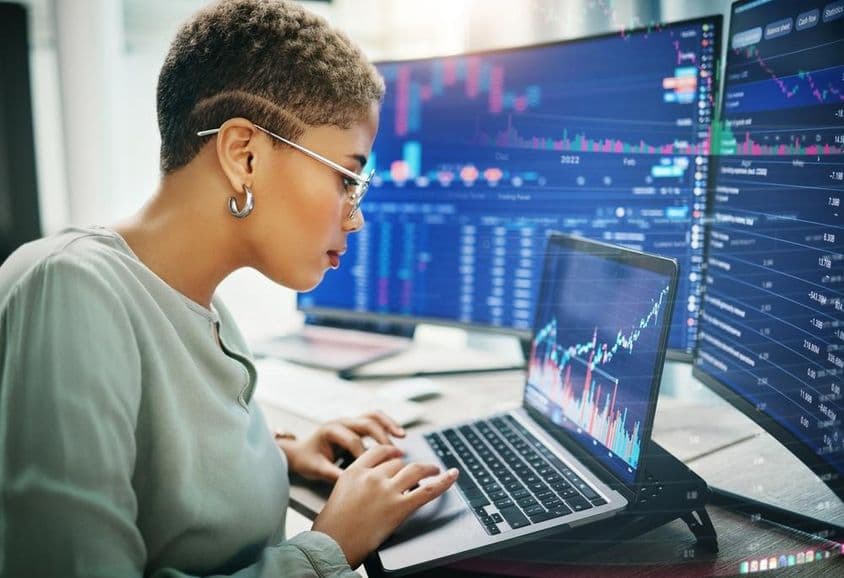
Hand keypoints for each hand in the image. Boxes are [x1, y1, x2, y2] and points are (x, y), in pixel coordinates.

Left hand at [275, 411, 405, 482]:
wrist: (299, 451)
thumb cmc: (307, 459)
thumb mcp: (317, 469)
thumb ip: (334, 474)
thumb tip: (353, 484)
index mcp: (330, 430)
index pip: (353, 441)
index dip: (366, 455)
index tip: (376, 470)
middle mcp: (341, 422)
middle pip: (366, 423)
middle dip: (382, 437)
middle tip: (395, 453)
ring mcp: (350, 421)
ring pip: (373, 416)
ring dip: (388, 425)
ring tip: (401, 436)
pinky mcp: (356, 424)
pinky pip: (374, 419)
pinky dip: (387, 424)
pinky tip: (398, 433)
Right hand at [312, 444, 458, 567]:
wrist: (332, 545)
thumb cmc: (332, 527)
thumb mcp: (340, 493)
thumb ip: (357, 483)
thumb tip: (374, 485)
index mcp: (355, 471)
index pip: (380, 452)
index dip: (393, 453)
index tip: (399, 455)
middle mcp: (372, 476)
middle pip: (397, 463)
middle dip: (406, 469)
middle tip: (415, 474)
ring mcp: (387, 490)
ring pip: (414, 470)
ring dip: (428, 469)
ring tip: (435, 470)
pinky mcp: (400, 507)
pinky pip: (428, 490)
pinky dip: (444, 482)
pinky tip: (452, 475)